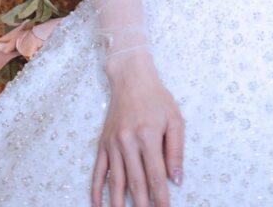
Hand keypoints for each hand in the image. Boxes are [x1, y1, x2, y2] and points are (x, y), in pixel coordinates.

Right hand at [92, 60, 184, 206]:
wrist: (131, 78)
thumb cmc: (156, 98)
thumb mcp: (174, 119)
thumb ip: (176, 150)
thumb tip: (176, 179)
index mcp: (148, 137)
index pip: (156, 176)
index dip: (160, 198)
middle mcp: (128, 142)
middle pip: (135, 183)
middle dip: (142, 206)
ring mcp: (113, 144)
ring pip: (116, 181)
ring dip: (118, 204)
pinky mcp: (103, 143)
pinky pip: (98, 171)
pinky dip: (96, 190)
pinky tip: (98, 205)